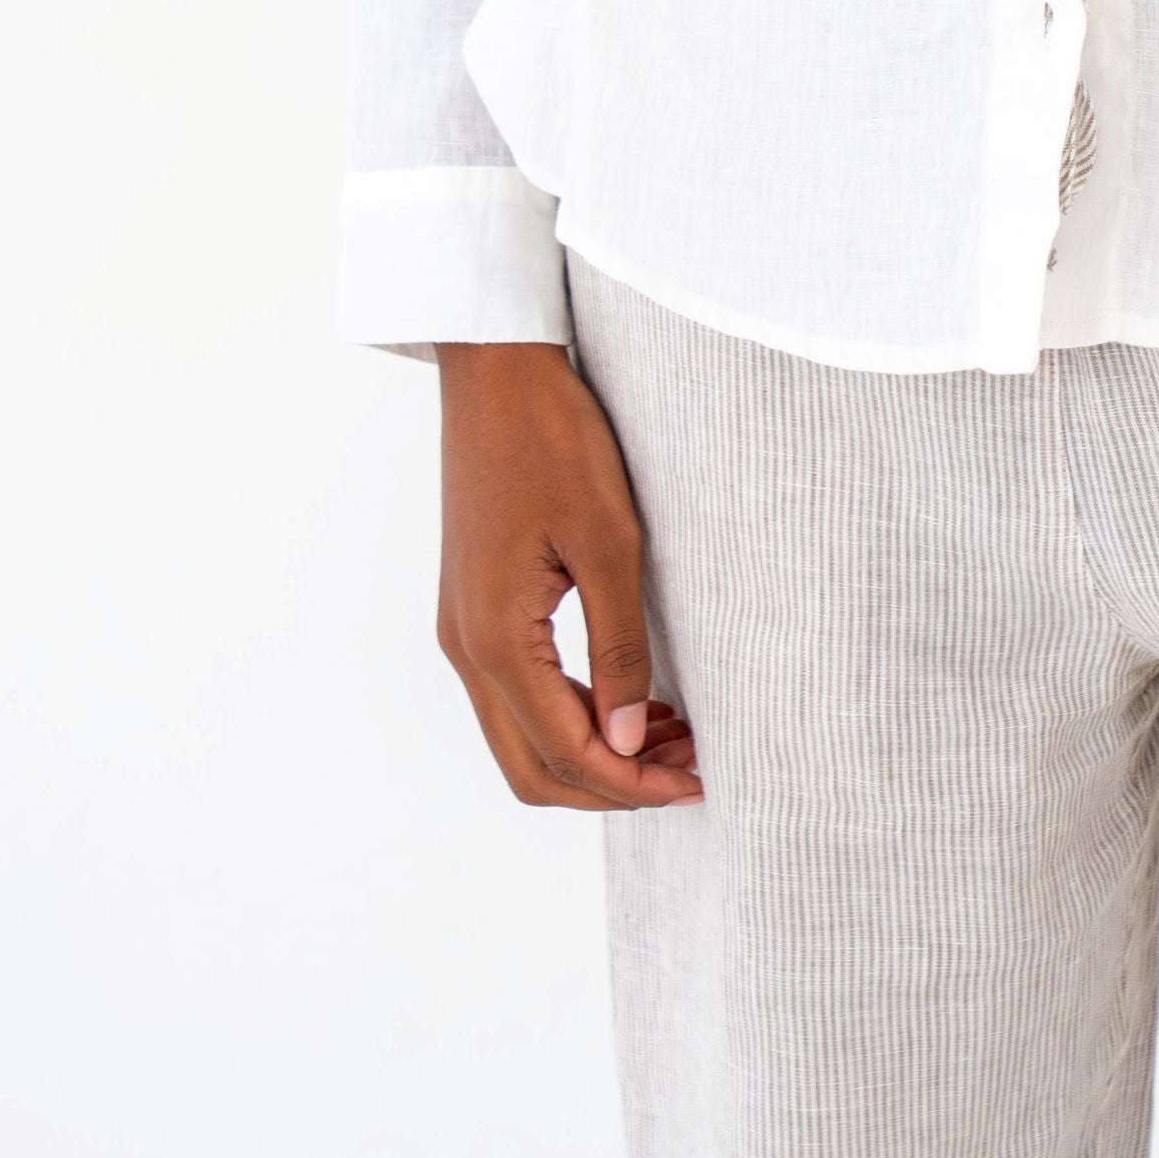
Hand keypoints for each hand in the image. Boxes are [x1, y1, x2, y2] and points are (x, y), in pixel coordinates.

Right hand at [435, 342, 702, 809]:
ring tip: (672, 735)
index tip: (697, 783)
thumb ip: (618, 649)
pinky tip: (628, 695)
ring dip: (591, 752)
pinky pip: (515, 694)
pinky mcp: (472, 606)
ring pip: (520, 738)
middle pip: (531, 770)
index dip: (633, 784)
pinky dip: (570, 714)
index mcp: (494, 640)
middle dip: (611, 786)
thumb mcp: (608, 542)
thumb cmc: (554, 440)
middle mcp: (465, 648)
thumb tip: (627, 741)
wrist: (495, 371)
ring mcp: (462, 629)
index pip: (565, 753)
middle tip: (688, 771)